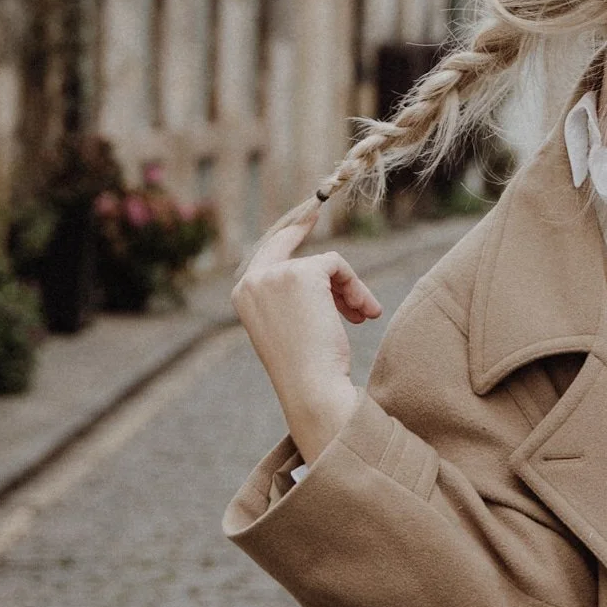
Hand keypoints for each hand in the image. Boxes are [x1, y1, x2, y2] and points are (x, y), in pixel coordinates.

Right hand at [232, 206, 382, 464]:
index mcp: (243, 295)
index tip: (307, 217)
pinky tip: (361, 315)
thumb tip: (321, 272)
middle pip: (287, 244)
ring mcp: (273, 274)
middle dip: (309, 238)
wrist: (312, 389)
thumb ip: (296, 299)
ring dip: (349, 290)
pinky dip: (355, 288)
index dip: (288, 235)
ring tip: (363, 317)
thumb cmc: (308, 370)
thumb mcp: (293, 329)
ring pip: (324, 264)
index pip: (265, 253)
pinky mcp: (300, 272)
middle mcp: (250, 280)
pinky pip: (337, 265)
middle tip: (320, 217)